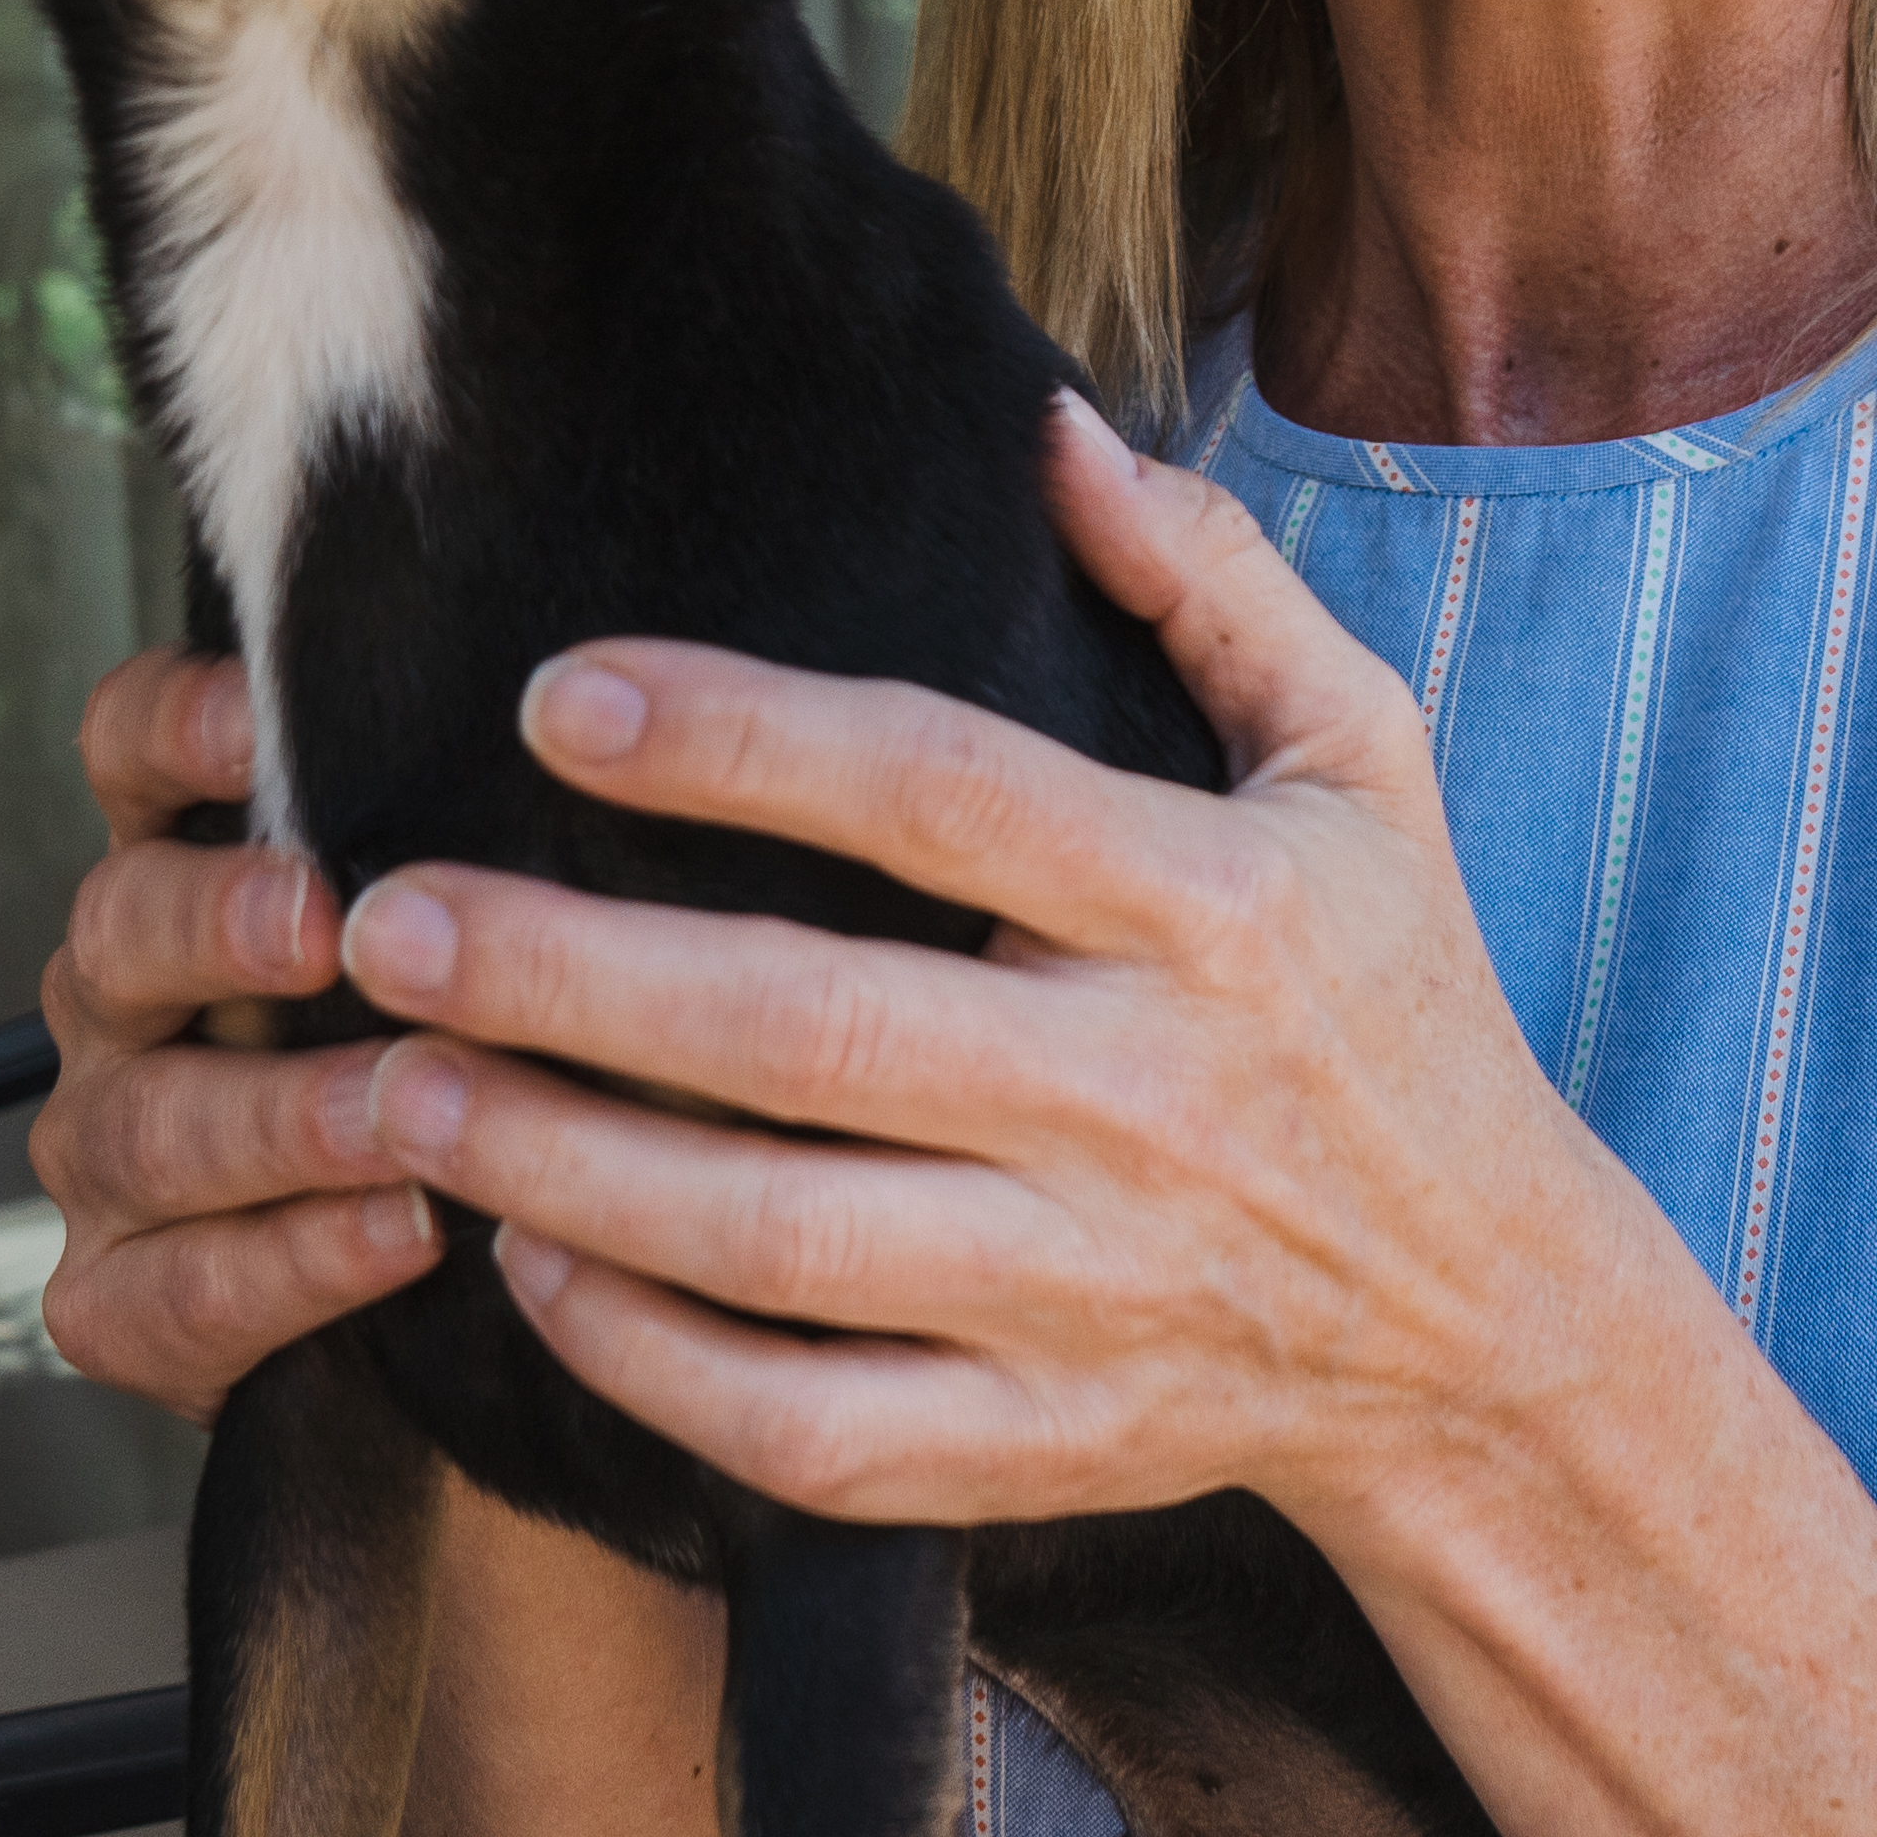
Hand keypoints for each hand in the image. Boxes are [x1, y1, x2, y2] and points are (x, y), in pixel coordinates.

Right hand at [30, 648, 440, 1419]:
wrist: (451, 1337)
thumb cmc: (482, 1086)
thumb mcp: (483, 953)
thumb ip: (483, 862)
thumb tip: (617, 730)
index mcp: (195, 875)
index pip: (132, 755)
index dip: (178, 725)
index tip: (266, 723)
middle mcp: (126, 1003)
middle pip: (118, 924)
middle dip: (216, 921)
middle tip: (324, 926)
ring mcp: (105, 1154)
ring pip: (145, 1122)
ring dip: (280, 1115)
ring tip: (397, 1112)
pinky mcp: (115, 1302)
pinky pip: (175, 1285)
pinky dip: (292, 1262)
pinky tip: (399, 1234)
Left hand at [327, 397, 1689, 1555]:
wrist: (1493, 1332)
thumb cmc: (1397, 1005)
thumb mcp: (1364, 758)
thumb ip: (1211, 578)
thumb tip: (1044, 429)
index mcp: (1211, 909)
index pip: (942, 794)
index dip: (739, 739)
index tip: (557, 696)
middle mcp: (1143, 1102)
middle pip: (810, 1033)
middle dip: (569, 975)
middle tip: (382, 915)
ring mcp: (1090, 1292)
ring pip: (775, 1245)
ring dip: (560, 1169)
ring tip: (398, 1085)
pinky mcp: (1049, 1447)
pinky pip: (811, 1430)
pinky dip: (654, 1365)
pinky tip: (534, 1270)